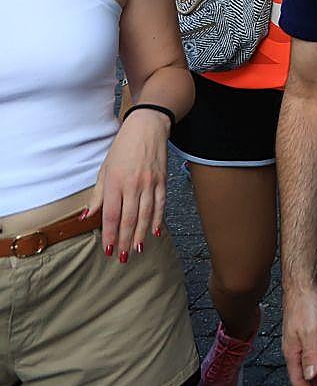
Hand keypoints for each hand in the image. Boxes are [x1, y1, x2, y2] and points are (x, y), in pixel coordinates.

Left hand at [91, 108, 167, 260]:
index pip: (112, 215)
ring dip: (142, 234)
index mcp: (115, 182)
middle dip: (126, 240)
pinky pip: (160, 204)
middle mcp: (133, 185)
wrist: (147, 128)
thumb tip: (86, 217)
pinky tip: (156, 232)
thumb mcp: (104, 169)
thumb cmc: (122, 148)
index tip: (109, 250)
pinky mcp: (162, 181)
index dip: (110, 235)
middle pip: (130, 219)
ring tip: (138, 250)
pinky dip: (158, 219)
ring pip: (146, 215)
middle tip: (123, 257)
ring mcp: (149, 183)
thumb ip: (97, 196)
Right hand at [281, 283, 316, 385]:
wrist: (304, 283)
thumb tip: (311, 375)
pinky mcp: (309, 331)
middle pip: (303, 374)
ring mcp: (301, 339)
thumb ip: (311, 355)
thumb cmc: (305, 304)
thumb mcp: (311, 332)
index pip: (298, 379)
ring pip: (309, 364)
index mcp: (292, 351)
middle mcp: (294, 347)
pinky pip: (315, 352)